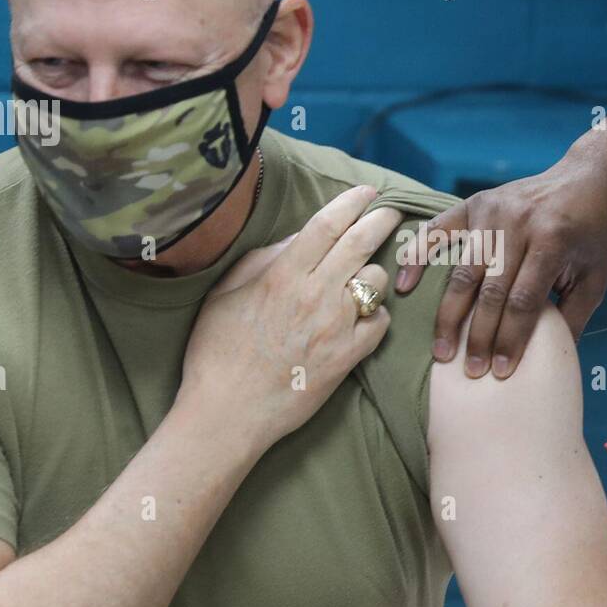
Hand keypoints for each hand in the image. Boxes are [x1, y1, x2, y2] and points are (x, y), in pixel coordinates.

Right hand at [180, 184, 401, 453]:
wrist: (226, 415)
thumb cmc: (216, 352)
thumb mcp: (225, 294)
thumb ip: (262, 259)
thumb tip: (297, 237)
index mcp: (283, 274)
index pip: (327, 224)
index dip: (351, 202)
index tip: (366, 192)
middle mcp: (315, 295)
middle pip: (361, 243)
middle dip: (382, 221)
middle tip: (391, 213)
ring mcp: (336, 327)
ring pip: (376, 281)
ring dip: (372, 274)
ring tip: (362, 278)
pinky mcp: (348, 358)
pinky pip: (380, 324)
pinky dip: (375, 316)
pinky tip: (361, 317)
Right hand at [394, 157, 606, 378]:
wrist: (591, 180)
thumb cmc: (594, 236)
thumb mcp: (595, 278)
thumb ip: (571, 319)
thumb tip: (547, 364)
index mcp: (553, 241)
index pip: (523, 300)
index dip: (510, 339)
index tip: (501, 372)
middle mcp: (519, 223)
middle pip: (489, 290)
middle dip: (478, 336)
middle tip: (470, 371)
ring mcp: (493, 210)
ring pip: (462, 270)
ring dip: (449, 314)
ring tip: (441, 350)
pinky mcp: (475, 203)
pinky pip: (438, 231)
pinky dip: (418, 257)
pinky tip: (404, 286)